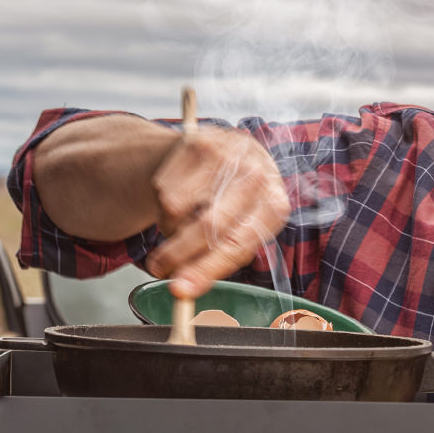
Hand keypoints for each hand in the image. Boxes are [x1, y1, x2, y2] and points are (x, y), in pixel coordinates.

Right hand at [142, 128, 289, 297]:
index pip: (237, 244)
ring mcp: (227, 155)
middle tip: (159, 270)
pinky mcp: (198, 142)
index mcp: (274, 205)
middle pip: (207, 225)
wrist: (234, 153)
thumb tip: (183, 287)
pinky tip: (178, 203)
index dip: (206, 270)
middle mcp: (255, 176)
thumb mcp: (243, 230)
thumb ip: (219, 260)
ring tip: (178, 229)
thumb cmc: (240, 205)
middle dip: (177, 255)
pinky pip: (164, 187)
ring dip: (169, 228)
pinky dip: (163, 206)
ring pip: (177, 207)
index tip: (181, 290)